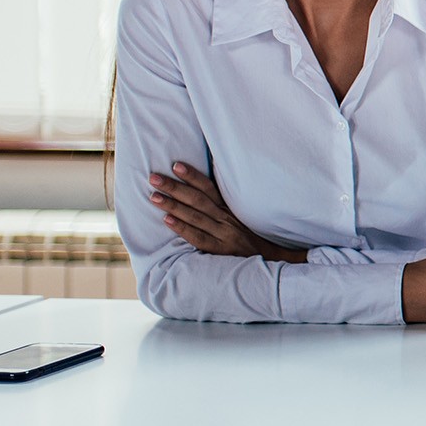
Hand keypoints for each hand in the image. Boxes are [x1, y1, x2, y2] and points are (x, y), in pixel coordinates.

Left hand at [148, 163, 305, 263]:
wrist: (272, 260)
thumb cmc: (251, 237)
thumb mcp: (240, 217)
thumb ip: (222, 205)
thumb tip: (204, 188)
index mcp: (229, 208)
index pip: (209, 188)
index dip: (193, 176)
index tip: (175, 165)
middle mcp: (226, 218)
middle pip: (198, 199)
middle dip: (174, 187)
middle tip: (153, 177)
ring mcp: (223, 234)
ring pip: (195, 216)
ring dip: (173, 205)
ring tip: (154, 196)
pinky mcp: (221, 250)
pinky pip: (198, 237)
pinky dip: (182, 228)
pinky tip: (167, 221)